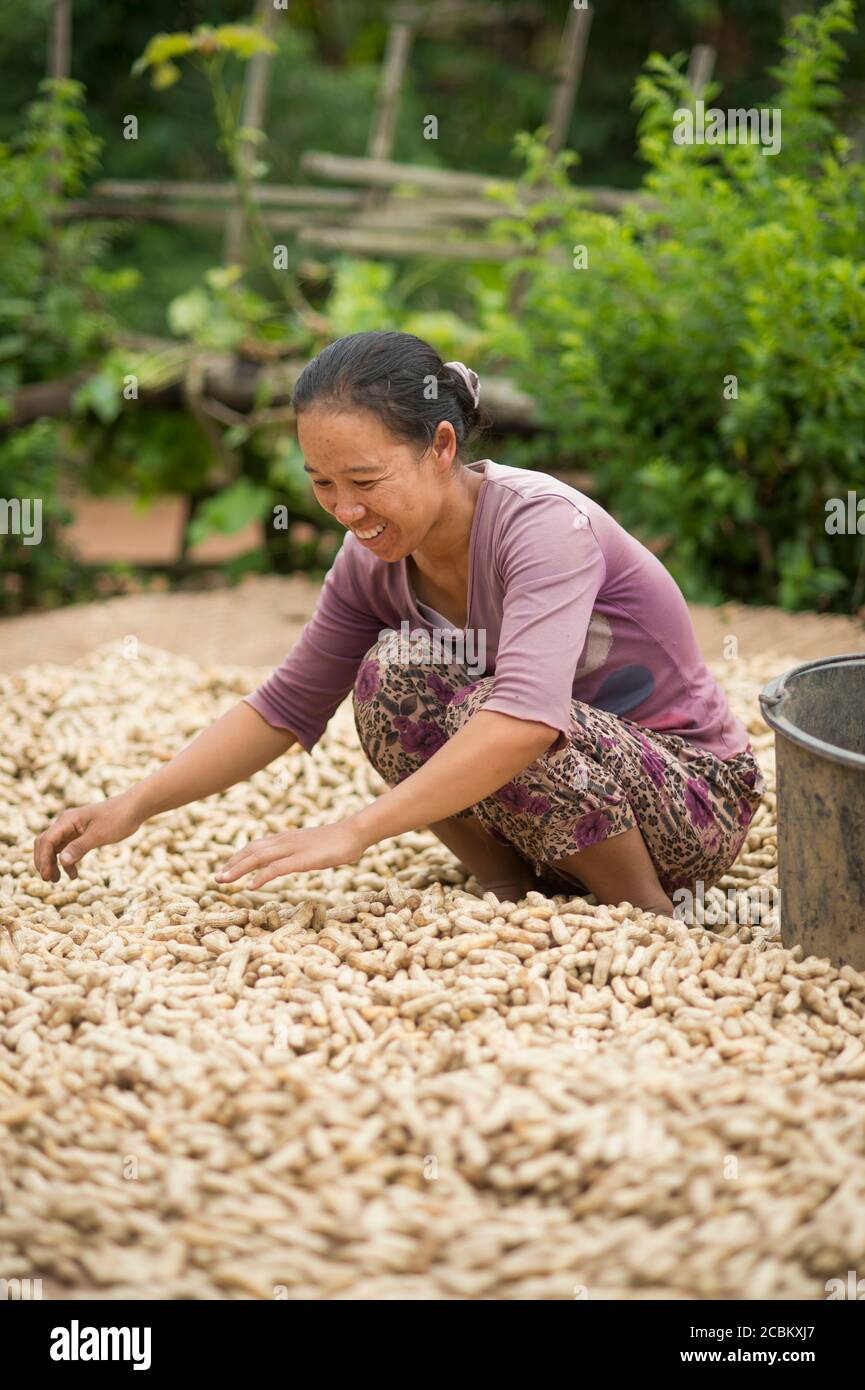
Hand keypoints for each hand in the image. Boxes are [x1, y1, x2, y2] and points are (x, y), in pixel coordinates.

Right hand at [33, 792, 143, 881]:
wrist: (134, 808)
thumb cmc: (117, 818)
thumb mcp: (99, 835)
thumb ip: (79, 847)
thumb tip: (61, 861)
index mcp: (67, 820)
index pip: (47, 840)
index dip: (43, 859)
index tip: (46, 876)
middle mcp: (66, 824)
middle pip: (46, 844)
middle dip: (44, 861)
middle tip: (48, 879)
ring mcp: (73, 829)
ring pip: (55, 848)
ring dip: (53, 863)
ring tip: (57, 880)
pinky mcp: (82, 834)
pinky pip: (68, 849)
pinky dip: (68, 861)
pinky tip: (73, 874)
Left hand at [214, 820, 367, 888]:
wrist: (353, 833)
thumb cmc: (336, 842)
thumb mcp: (310, 846)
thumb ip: (297, 851)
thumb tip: (288, 861)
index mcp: (286, 838)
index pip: (255, 846)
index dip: (239, 857)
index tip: (226, 869)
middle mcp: (284, 841)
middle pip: (251, 851)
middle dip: (232, 864)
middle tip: (217, 877)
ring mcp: (292, 849)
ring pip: (258, 858)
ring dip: (238, 869)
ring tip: (224, 880)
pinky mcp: (302, 859)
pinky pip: (277, 868)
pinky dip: (261, 876)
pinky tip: (251, 886)